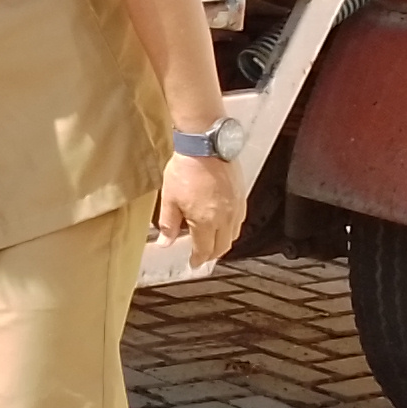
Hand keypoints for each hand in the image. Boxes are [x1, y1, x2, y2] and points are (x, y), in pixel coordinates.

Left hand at [156, 150, 242, 269]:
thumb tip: (165, 243)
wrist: (206, 144)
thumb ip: (168, 224)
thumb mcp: (170, 198)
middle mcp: (225, 218)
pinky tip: (222, 223)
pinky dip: (231, 228)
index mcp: (206, 221)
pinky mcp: (241, 196)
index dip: (198, 259)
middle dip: (211, 254)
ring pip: (233, 235)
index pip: (205, 250)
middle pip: (222, 246)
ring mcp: (236, 207)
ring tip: (211, 241)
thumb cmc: (186, 168)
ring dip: (222, 242)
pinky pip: (239, 220)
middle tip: (201, 255)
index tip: (193, 263)